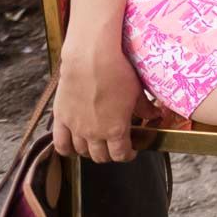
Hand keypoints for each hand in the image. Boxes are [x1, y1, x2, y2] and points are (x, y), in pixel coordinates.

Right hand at [52, 44, 158, 163]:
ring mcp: (75, 127)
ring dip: (90, 151)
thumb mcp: (137, 92)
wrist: (90, 60)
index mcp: (116, 130)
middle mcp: (94, 133)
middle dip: (110, 154)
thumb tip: (155, 115)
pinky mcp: (61, 118)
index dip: (127, 155)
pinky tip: (73, 147)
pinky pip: (60, 143)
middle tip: (115, 146)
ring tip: (97, 144)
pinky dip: (66, 149)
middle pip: (100, 156)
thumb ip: (145, 109)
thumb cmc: (117, 73)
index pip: (121, 155)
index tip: (131, 151)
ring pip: (81, 152)